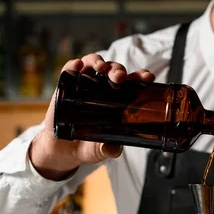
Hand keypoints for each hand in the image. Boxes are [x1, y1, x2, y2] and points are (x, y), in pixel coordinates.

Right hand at [30, 54, 155, 180]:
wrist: (65, 151)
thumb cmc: (90, 146)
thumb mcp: (102, 150)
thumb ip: (109, 149)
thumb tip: (113, 149)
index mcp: (119, 100)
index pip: (133, 83)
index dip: (141, 77)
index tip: (148, 77)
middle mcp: (103, 89)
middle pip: (114, 71)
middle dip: (118, 70)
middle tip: (120, 78)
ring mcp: (84, 85)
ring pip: (94, 65)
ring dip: (99, 62)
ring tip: (101, 68)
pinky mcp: (66, 87)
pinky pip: (69, 70)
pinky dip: (73, 64)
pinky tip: (77, 65)